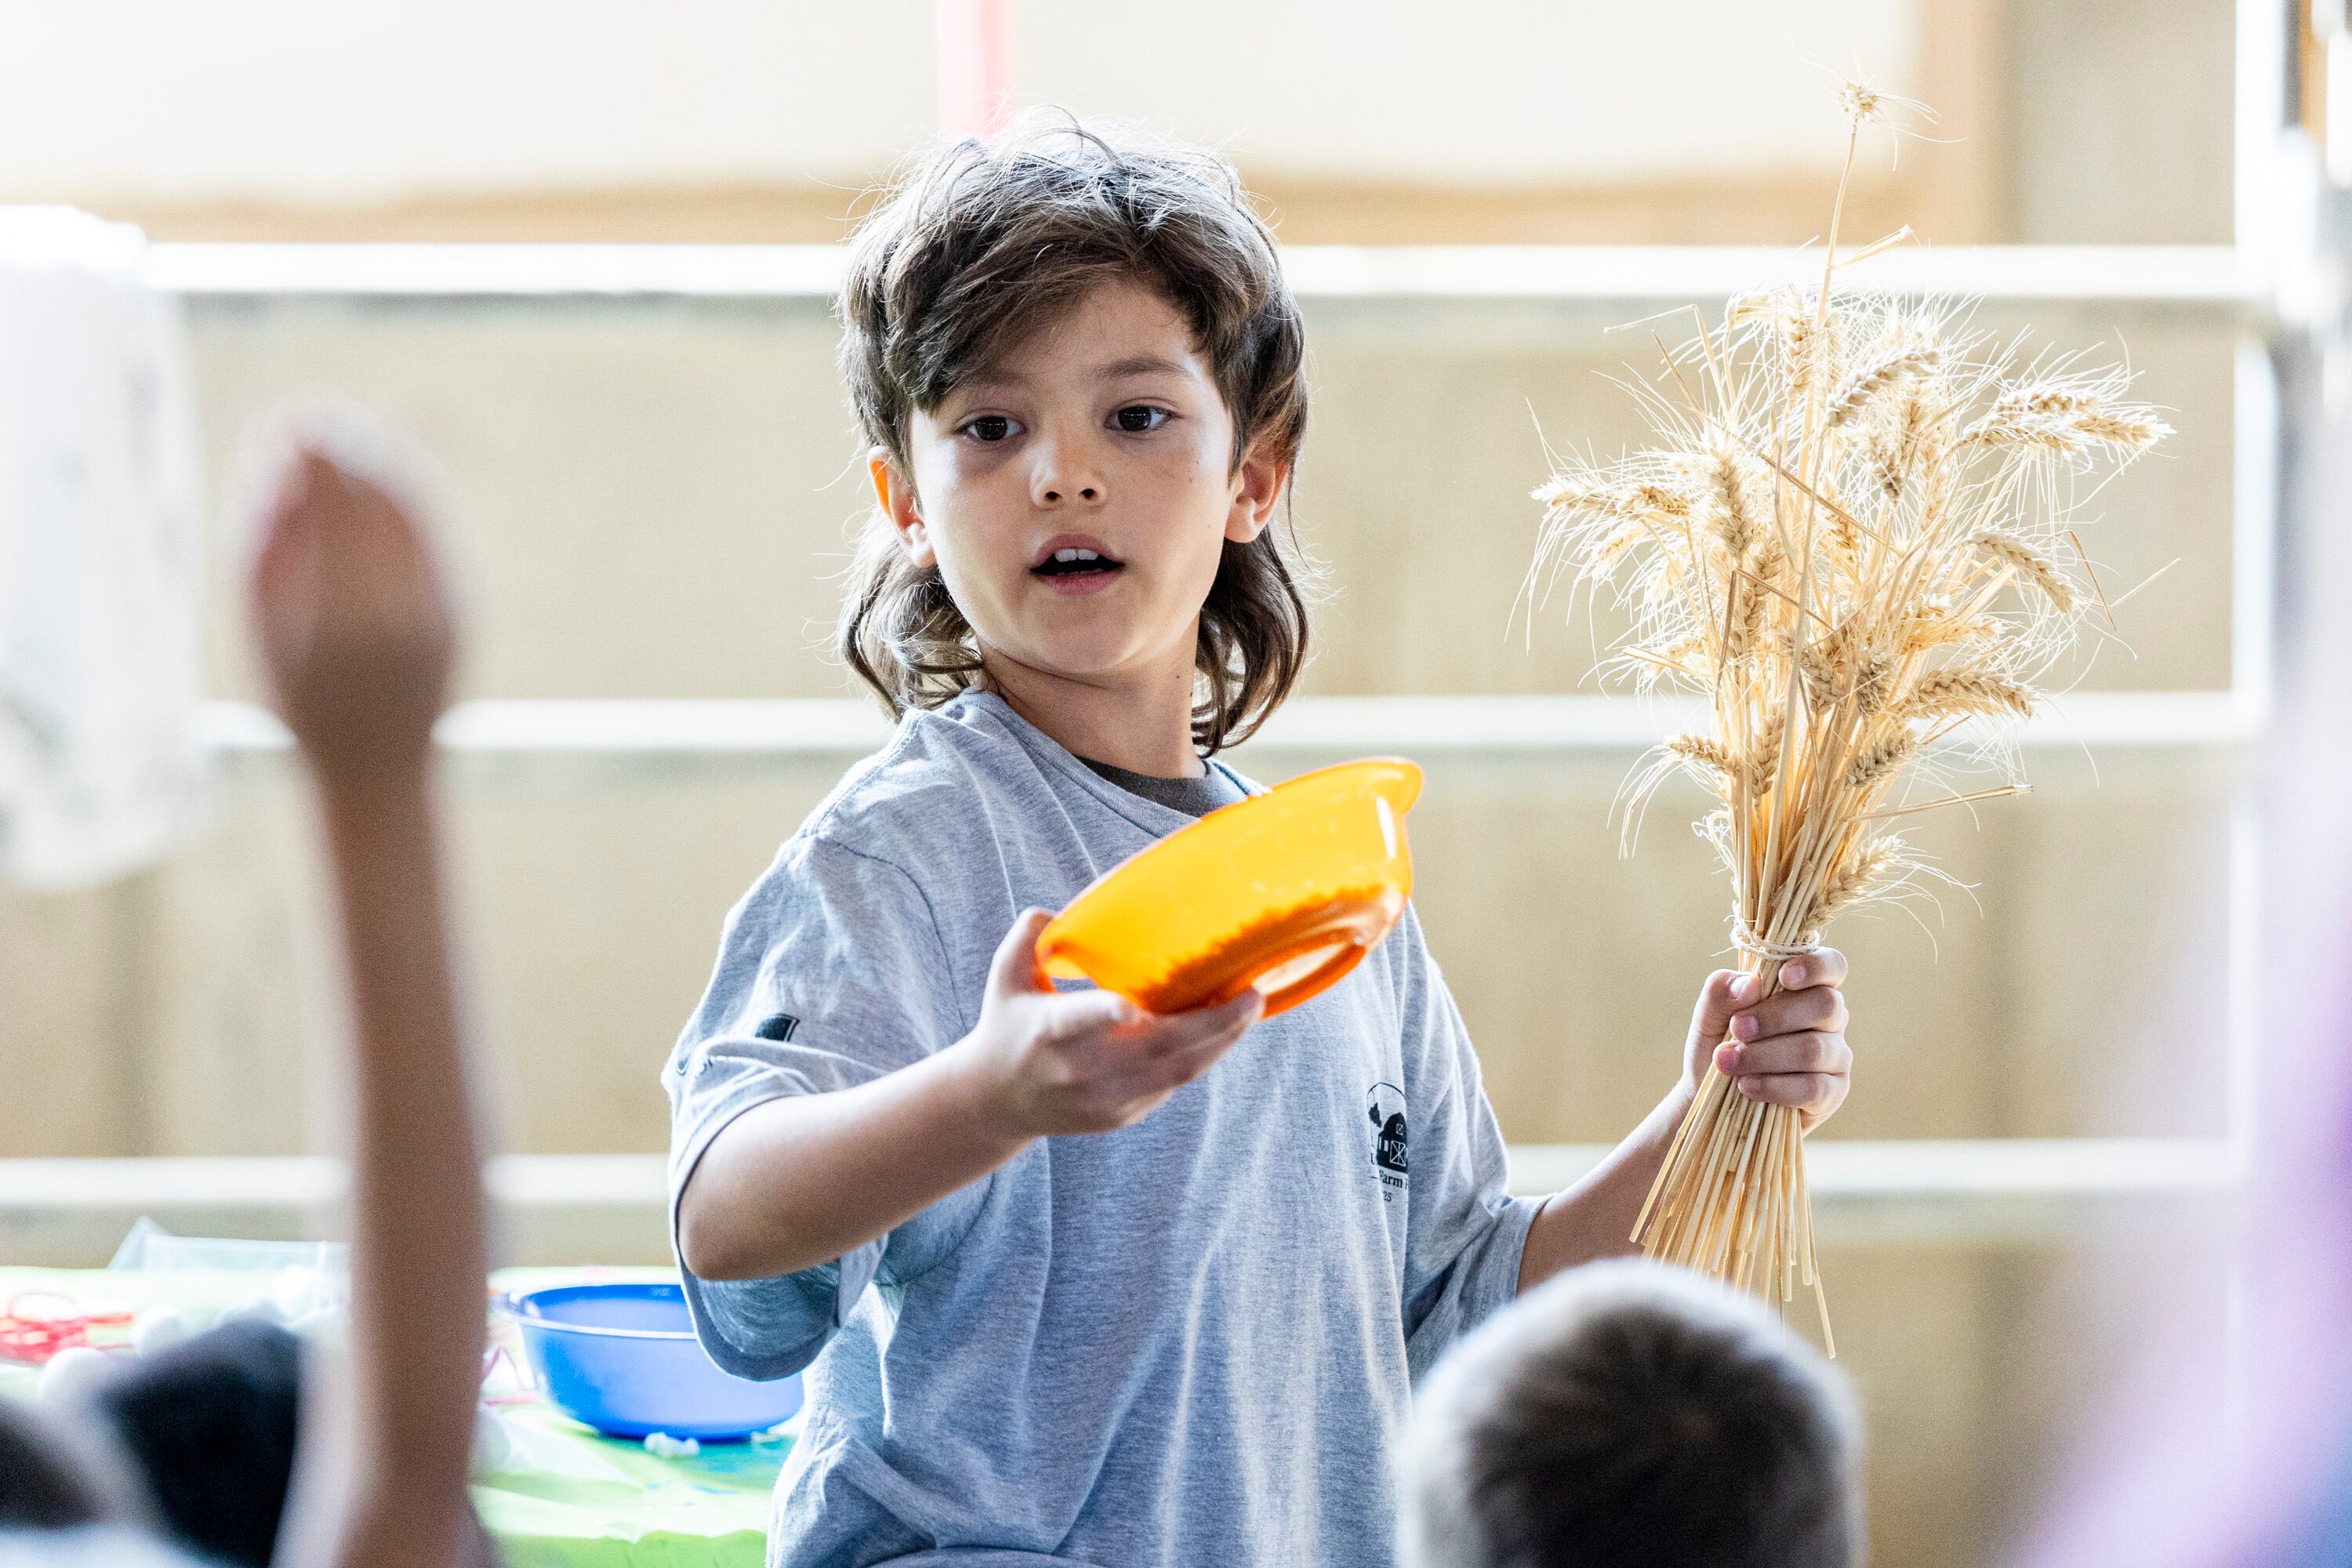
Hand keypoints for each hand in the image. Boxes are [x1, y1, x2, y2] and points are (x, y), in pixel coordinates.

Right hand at [245, 416, 456, 787]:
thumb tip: (271, 469)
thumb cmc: (302, 704)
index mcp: (340, 620)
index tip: (289, 426)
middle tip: (313, 417)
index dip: (313, 461)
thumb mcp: (262, 633)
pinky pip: (432, 537)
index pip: (332, 512)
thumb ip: (264, 552)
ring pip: (413, 515)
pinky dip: (404, 500)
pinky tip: (375, 480)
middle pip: (375, 503)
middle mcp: (399, 610)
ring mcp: (438, 610)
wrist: (379, 771)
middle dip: (344, 452)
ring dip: (378, 466)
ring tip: (343, 440)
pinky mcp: (461, 611)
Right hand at [956, 909, 1262, 1137]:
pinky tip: (1223, 1029)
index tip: (1131, 1008)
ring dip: (1221, 1041)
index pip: (1079, 1021)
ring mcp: (1105, 1097)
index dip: (1106, 1015)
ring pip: (1177, 1071)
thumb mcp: (1006, 975)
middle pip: (1157, 1048)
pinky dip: (1202, 1056)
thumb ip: (1031, 936)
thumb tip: (1059, 913)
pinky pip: (1173, 1083)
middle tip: (1251, 993)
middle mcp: (1080, 1069)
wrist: (996, 1102)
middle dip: (1212, 1022)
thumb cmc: (1006, 1024)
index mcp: (1050, 1030)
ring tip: (1251, 1006)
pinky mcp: (1122, 1114)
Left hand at [1681, 948, 1850, 1131]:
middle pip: (1825, 1005)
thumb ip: (1722, 993)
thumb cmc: (1718, 1046)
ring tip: (1727, 1062)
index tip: (1784, 976)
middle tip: (1737, 1028)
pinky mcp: (1832, 1093)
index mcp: (1806, 988)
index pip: (1833, 965)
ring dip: (1764, 1055)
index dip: (1816, 966)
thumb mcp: (1709, 1016)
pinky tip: (1746, 1085)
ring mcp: (1835, 1057)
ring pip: (1814, 1049)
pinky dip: (1775, 1086)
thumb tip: (1751, 985)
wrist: (1712, 1096)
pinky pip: (1813, 1088)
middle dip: (1775, 1017)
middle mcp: (1830, 1019)